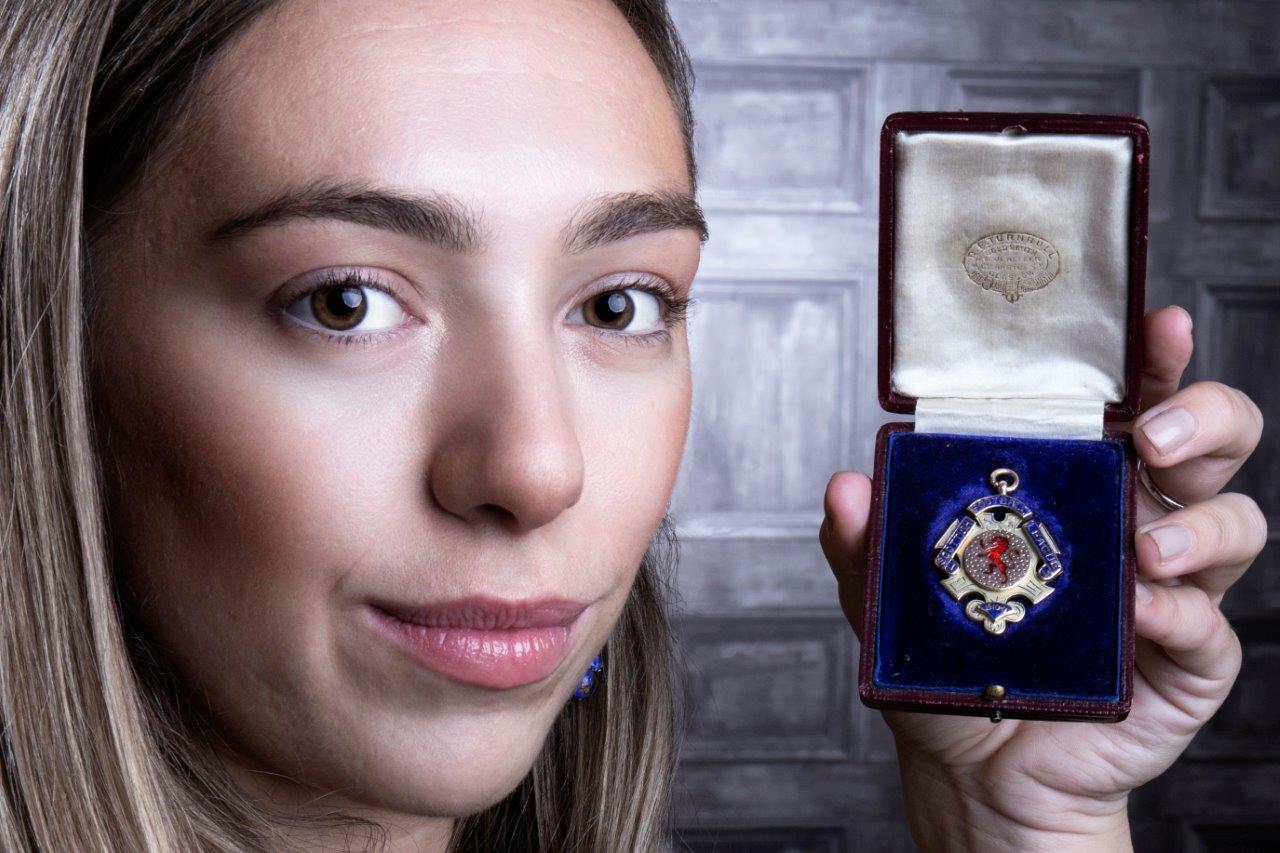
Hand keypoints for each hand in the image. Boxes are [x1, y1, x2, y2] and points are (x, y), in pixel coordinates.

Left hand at [819, 306, 1267, 850]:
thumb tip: (846, 485)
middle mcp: (1137, 522)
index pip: (1131, 403)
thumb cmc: (950, 662)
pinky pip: (1211, 627)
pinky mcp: (1187, 661)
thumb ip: (866, 541)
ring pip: (1235, 525)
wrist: (975, 768)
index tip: (1155, 325)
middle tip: (1150, 436)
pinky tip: (1139, 612)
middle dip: (1202, 418)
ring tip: (1146, 547)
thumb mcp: (890, 596)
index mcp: (1077, 486)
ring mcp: (1172, 590)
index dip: (1153, 360)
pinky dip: (1179, 614)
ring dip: (1201, 525)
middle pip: (1211, 443)